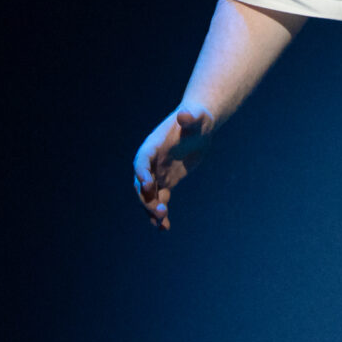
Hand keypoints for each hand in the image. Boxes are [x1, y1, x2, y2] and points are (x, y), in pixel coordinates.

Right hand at [132, 107, 214, 230]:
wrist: (199, 127)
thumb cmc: (197, 118)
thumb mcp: (197, 117)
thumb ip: (190, 117)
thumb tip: (185, 114)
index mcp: (153, 146)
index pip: (142, 161)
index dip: (142, 172)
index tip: (147, 185)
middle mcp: (151, 162)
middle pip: (141, 184)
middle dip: (147, 198)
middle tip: (160, 211)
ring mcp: (157, 173)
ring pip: (149, 196)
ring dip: (152, 210)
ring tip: (162, 224)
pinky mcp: (166, 181)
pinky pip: (160, 200)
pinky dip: (161, 213)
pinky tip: (165, 227)